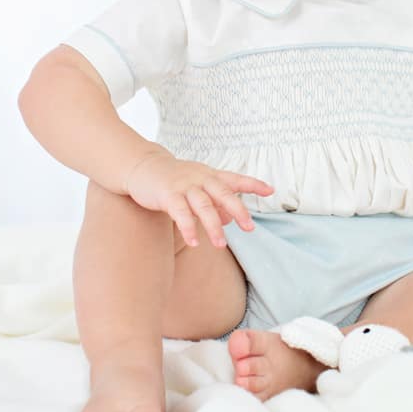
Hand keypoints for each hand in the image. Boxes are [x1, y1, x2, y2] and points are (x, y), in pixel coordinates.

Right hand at [124, 150, 273, 248]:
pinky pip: (180, 212)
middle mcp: (200, 178)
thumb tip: (230, 220)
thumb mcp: (197, 187)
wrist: (142, 166)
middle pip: (223, 193)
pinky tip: (194, 242)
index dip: (253, 184)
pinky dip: (188, 227)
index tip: (270, 190)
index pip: (235, 179)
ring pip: (203, 205)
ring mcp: (184, 186)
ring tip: (220, 244)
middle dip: (238, 210)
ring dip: (213, 226)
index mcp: (210, 176)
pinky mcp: (167, 194)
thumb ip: (215, 202)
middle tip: (250, 228)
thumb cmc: (173, 179)